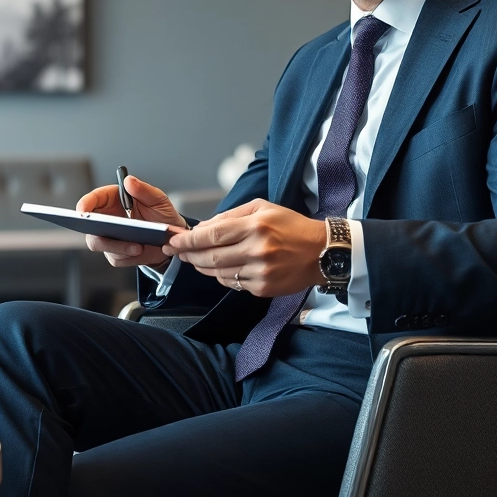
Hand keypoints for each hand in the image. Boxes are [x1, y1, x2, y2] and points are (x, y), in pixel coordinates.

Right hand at [77, 175, 186, 268]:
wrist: (172, 239)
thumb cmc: (162, 215)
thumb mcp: (158, 200)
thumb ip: (144, 190)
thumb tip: (129, 181)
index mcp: (113, 200)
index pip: (93, 199)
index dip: (85, 204)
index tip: (83, 212)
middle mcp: (108, 219)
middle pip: (90, 227)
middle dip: (98, 232)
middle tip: (112, 232)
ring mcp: (110, 237)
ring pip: (101, 244)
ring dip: (119, 247)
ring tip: (138, 246)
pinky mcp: (116, 253)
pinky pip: (116, 258)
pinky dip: (128, 256)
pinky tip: (140, 251)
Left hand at [164, 199, 326, 296]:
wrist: (323, 252)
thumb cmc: (291, 226)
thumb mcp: (262, 208)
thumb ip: (230, 216)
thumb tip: (202, 228)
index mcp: (256, 226)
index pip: (212, 234)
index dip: (188, 239)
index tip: (173, 240)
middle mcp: (257, 250)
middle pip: (210, 257)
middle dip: (188, 254)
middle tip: (176, 251)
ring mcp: (261, 272)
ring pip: (219, 273)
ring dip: (201, 267)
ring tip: (194, 259)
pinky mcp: (263, 288)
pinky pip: (233, 284)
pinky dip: (221, 276)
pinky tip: (219, 269)